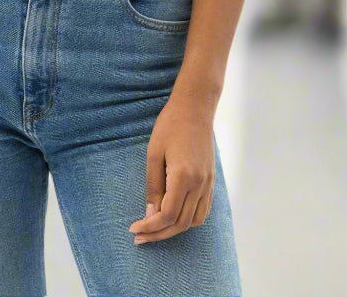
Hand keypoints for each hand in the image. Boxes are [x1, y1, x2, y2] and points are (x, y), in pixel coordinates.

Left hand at [128, 95, 215, 245]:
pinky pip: (203, 210)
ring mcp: (208, 183)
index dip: (150, 226)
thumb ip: (153, 186)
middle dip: (159, 233)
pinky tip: (175, 218)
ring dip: (175, 229)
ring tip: (156, 230)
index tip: (134, 229)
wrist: (195, 107)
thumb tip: (150, 214)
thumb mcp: (154, 153)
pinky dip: (189, 220)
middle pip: (180, 223)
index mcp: (184, 177)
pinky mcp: (212, 180)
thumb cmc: (170, 125)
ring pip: (194, 221)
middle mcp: (199, 184)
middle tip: (140, 237)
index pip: (167, 215)